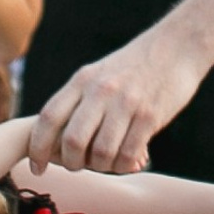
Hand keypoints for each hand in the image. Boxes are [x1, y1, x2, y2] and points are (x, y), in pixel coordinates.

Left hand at [27, 21, 204, 172]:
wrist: (177, 46)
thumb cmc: (134, 68)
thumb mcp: (99, 75)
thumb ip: (79, 103)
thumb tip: (57, 144)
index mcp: (83, 80)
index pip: (49, 117)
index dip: (37, 147)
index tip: (37, 166)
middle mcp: (101, 90)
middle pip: (72, 141)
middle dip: (71, 163)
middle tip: (79, 166)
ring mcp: (126, 102)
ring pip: (101, 153)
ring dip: (101, 167)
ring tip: (108, 162)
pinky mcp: (150, 115)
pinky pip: (128, 155)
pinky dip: (124, 166)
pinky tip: (128, 160)